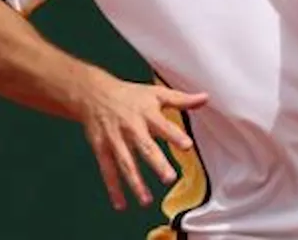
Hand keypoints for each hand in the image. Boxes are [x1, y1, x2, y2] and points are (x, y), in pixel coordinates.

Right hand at [78, 73, 208, 210]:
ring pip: (125, 163)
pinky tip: (121, 204)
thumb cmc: (130, 95)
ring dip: (135, 182)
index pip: (163, 125)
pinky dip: (113, 189)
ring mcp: (115, 139)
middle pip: (144, 146)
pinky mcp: (101, 148)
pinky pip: (107, 170)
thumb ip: (180, 99)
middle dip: (156, 163)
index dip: (175, 135)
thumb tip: (205, 98)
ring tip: (146, 200)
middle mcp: (131, 126)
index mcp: (147, 113)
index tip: (187, 146)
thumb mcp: (155, 93)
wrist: (93, 94)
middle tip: (169, 178)